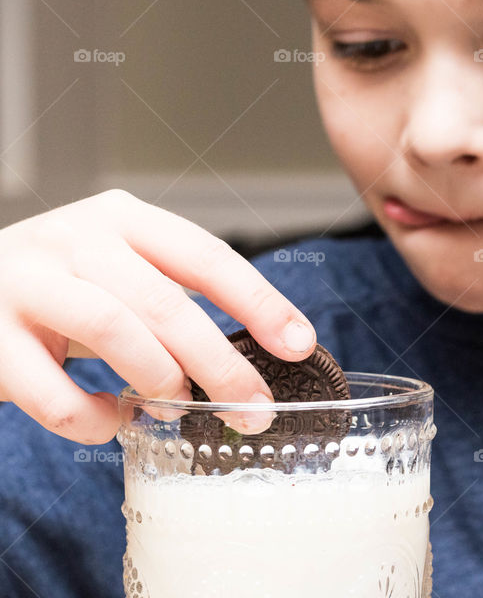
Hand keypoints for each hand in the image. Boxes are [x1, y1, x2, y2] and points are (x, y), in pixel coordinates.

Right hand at [0, 189, 315, 442]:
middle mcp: (75, 237)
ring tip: (180, 411)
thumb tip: (255, 357)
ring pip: (113, 329)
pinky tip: (110, 420)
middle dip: (222, 364)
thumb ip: (173, 300)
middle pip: (167, 302)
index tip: (300, 345)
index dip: (260, 302)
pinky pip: (52, 389)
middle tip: (255, 409)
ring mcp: (25, 280)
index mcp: (124, 218)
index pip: (207, 256)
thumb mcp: (119, 272)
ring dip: (160, 381)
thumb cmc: (59, 288)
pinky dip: (92, 418)